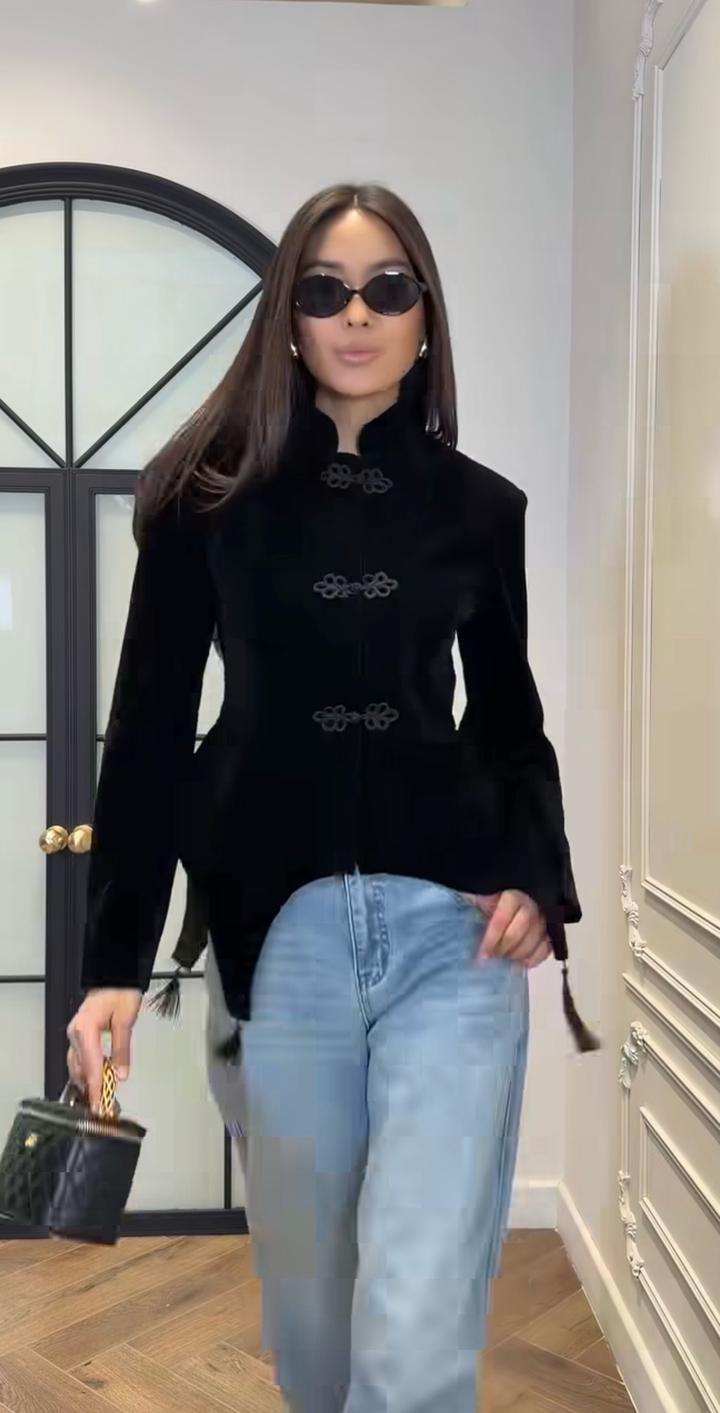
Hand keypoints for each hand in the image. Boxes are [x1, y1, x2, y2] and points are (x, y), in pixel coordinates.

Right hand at [66, 989, 142, 1113]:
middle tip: (102, 1108)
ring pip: (77, 1066)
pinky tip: (96, 1082)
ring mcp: (75, 1034)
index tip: (99, 1107)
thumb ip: (121, 1050)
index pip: (91, 1066)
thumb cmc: (120, 993)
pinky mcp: (78, 1035)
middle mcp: (75, 1033)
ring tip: (100, 1099)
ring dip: (88, 1083)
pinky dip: (88, 1072)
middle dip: (91, 1090)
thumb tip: (120, 1075)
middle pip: (81, 1069)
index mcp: (85, 1029)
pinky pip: (80, 1059)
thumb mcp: (125, 1020)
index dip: (96, 1089)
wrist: (114, 976)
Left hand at [464, 890, 551, 968]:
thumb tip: (454, 917)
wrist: (504, 895)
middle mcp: (531, 902)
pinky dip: (535, 957)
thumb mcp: (476, 896)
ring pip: (538, 937)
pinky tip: (520, 964)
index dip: (493, 937)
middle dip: (506, 946)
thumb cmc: (486, 899)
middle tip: (492, 960)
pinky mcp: (550, 929)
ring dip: (519, 954)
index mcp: (511, 893)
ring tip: (503, 963)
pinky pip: (547, 945)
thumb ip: (470, 904)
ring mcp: (543, 915)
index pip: (504, 915)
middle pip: (523, 926)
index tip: (482, 954)